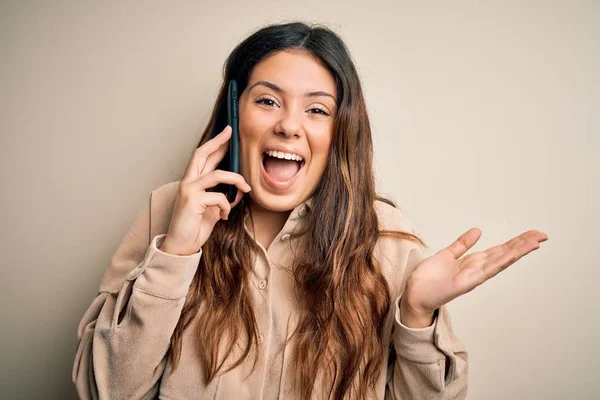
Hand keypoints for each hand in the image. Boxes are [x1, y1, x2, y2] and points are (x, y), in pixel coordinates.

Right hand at [159, 126, 250, 255]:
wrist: (181, 246)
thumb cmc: (195, 227)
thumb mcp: (214, 209)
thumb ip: (223, 196)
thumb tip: (240, 189)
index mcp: (193, 182)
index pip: (203, 157)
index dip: (215, 143)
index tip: (227, 133)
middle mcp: (188, 182)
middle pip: (202, 154)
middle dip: (218, 142)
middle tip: (231, 132)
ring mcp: (188, 190)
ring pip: (217, 175)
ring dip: (236, 180)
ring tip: (245, 188)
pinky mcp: (191, 201)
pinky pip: (219, 197)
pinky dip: (227, 206)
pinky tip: (224, 216)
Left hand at [400, 228, 548, 326]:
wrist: (414, 294)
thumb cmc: (428, 278)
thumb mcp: (447, 255)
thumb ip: (462, 244)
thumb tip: (478, 231)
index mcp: (473, 263)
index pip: (499, 250)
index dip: (516, 242)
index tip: (532, 234)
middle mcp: (476, 270)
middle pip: (504, 255)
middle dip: (523, 245)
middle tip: (542, 235)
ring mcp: (472, 277)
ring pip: (499, 262)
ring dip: (517, 252)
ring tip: (534, 242)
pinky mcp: (464, 284)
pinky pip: (484, 272)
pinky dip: (497, 263)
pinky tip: (510, 256)